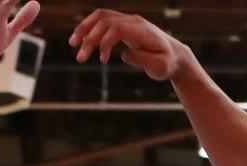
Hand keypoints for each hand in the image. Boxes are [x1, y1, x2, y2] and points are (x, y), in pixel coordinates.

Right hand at [70, 10, 189, 80]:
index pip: (116, 27)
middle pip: (105, 20)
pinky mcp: (123, 25)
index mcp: (141, 30)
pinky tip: (83, 42)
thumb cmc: (167, 64)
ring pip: (101, 17)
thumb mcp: (159, 67)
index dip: (104, 41)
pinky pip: (104, 21)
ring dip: (85, 29)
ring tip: (72, 44)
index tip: (101, 60)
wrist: (174, 55)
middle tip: (79, 57)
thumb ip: (143, 60)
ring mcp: (128, 21)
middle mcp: (133, 21)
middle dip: (89, 37)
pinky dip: (91, 29)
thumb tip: (124, 54)